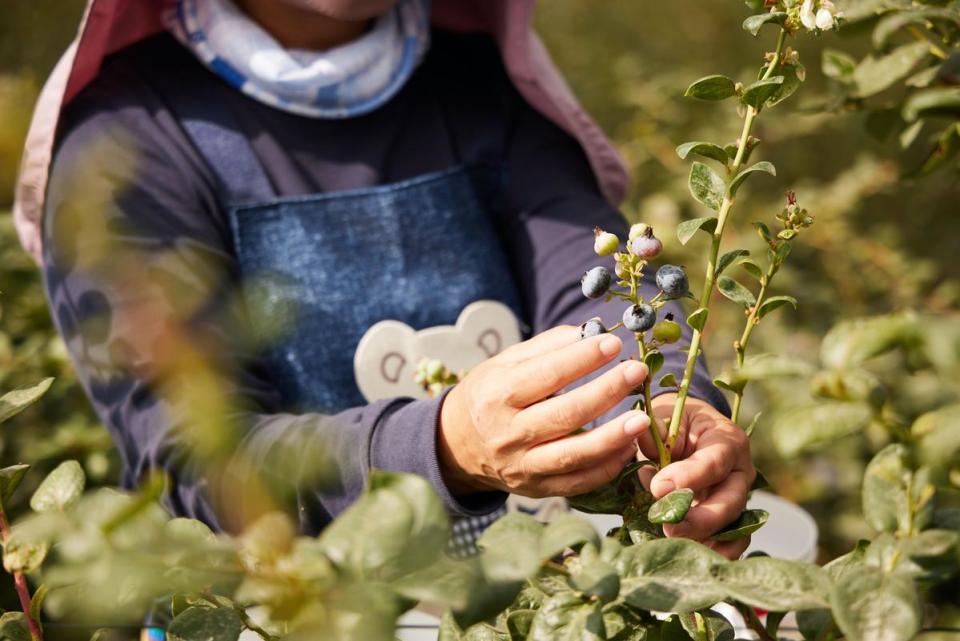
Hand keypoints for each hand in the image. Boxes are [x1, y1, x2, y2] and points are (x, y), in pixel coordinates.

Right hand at [438, 326, 649, 497]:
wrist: (458, 445)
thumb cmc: (489, 394)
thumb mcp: (504, 363)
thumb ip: (546, 347)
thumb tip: (590, 332)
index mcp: (498, 394)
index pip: (547, 375)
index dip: (583, 359)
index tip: (613, 343)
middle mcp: (508, 433)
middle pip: (566, 414)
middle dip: (607, 391)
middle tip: (637, 371)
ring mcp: (522, 466)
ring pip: (574, 455)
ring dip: (613, 438)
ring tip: (642, 419)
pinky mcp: (535, 489)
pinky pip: (577, 483)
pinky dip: (606, 468)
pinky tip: (628, 448)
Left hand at [637, 394, 755, 559]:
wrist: (686, 431)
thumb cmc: (674, 422)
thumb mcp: (664, 416)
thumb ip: (654, 429)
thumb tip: (639, 436)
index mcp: (727, 440)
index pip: (715, 462)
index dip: (688, 477)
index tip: (658, 488)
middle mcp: (740, 471)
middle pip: (730, 502)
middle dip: (699, 519)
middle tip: (667, 527)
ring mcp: (738, 497)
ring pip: (734, 526)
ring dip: (705, 540)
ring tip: (674, 544)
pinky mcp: (731, 518)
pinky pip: (733, 541)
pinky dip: (717, 553)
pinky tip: (691, 557)